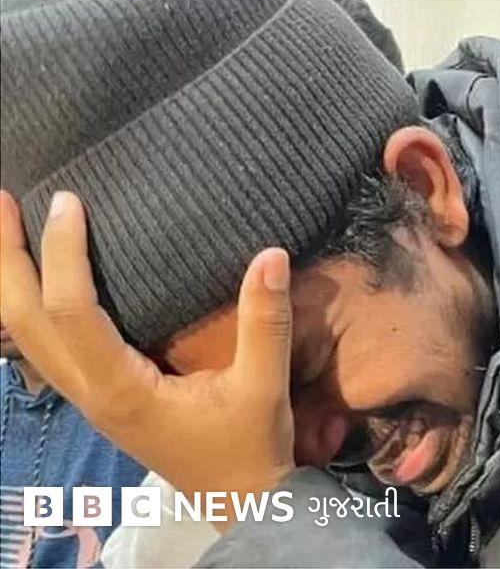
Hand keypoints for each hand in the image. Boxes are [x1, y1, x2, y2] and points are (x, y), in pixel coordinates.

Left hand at [0, 190, 295, 528]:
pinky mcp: (99, 396)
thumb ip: (266, 323)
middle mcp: (90, 393)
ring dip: (11, 281)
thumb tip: (272, 254)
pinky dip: (32, 305)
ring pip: (24, 337)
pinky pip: (45, 345)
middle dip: (6, 260)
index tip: (70, 202)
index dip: (64, 253)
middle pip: (22, 323)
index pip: (72, 312)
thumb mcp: (265, 387)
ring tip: (7, 228)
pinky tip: (41, 278)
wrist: (241, 500)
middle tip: (3, 200)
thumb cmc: (250, 446)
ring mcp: (89, 398)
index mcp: (122, 390)